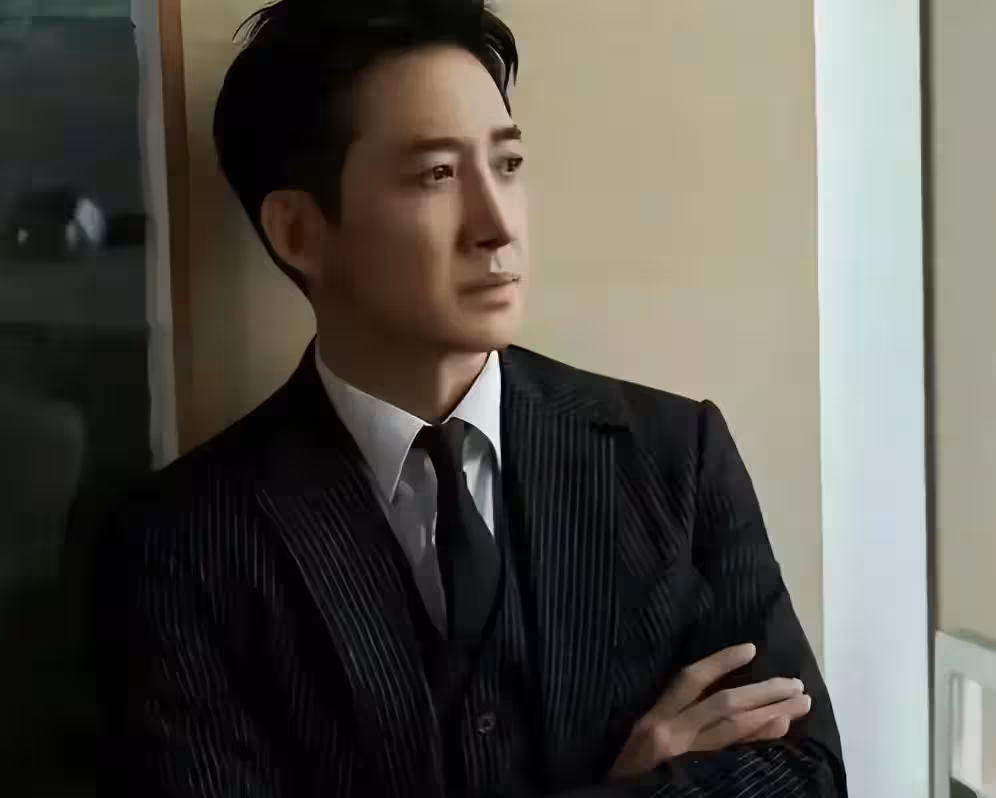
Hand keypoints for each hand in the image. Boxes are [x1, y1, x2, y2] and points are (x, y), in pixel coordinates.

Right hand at [607, 643, 811, 781]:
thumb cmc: (629, 767)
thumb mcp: (641, 734)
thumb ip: (671, 714)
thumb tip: (718, 690)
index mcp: (654, 718)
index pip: (691, 681)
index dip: (720, 662)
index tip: (751, 648)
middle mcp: (672, 735)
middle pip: (725, 706)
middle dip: (762, 692)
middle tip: (794, 683)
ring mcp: (688, 759)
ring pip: (736, 730)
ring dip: (773, 713)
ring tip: (801, 702)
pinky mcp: (700, 779)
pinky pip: (737, 756)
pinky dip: (760, 739)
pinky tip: (781, 728)